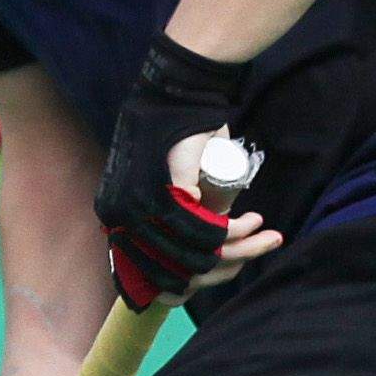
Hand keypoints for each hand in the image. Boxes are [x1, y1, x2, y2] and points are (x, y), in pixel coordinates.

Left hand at [93, 36, 258, 308]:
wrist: (177, 93)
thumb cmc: (171, 136)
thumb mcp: (152, 182)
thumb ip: (153, 212)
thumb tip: (173, 252)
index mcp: (113, 219)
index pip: (149, 273)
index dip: (188, 282)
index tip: (222, 272)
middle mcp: (121, 219)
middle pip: (178, 268)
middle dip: (224, 269)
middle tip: (254, 248)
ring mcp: (141, 206)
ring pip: (196, 251)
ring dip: (238, 249)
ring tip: (263, 234)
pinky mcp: (167, 191)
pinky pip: (204, 228)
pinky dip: (230, 232)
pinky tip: (249, 225)